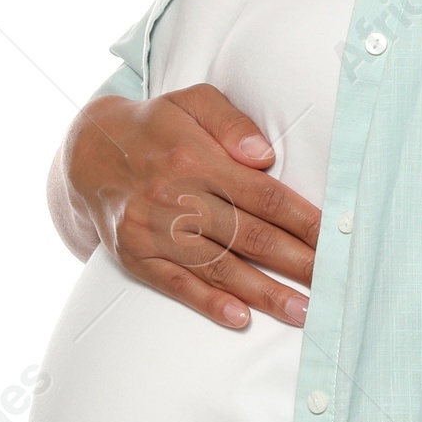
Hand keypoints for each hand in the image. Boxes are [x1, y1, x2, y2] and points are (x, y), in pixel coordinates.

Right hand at [51, 86, 320, 329]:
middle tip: (333, 283)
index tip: (334, 239)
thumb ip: (231, 122)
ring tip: (302, 312)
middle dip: (296, 262)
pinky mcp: (135, 256)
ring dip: (263, 293)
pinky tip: (240, 319)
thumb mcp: (192, 102)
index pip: (263, 196)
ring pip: (218, 267)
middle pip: (249, 236)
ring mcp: (153, 231)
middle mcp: (174, 198)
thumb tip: (264, 156)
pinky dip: (209, 303)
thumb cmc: (156, 125)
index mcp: (195, 159)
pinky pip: (176, 285)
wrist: (87, 152)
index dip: (303, 220)